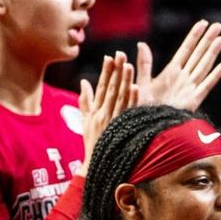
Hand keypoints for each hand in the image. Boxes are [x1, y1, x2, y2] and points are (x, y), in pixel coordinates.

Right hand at [78, 51, 136, 175]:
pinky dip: (132, 99)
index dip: (106, 71)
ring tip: (129, 65)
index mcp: (95, 111)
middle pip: (111, 89)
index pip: (102, 87)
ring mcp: (113, 121)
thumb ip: (84, 101)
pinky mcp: (122, 129)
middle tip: (120, 54)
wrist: (97, 166)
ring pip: (120, 97)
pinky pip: (128, 112)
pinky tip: (137, 88)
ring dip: (124, 81)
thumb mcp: (85, 121)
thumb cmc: (93, 143)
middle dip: (115, 71)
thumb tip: (83, 81)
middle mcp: (103, 114)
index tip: (110, 56)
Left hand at [137, 20, 220, 110]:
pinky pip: (206, 85)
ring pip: (204, 65)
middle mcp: (184, 78)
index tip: (203, 23)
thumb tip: (141, 43)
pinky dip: (216, 75)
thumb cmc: (144, 107)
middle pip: (199, 54)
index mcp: (172, 71)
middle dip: (208, 39)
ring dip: (213, 52)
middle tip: (219, 25)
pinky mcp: (194, 100)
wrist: (147, 126)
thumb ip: (145, 63)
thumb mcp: (142, 81)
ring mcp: (190, 88)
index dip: (194, 36)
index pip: (186, 49)